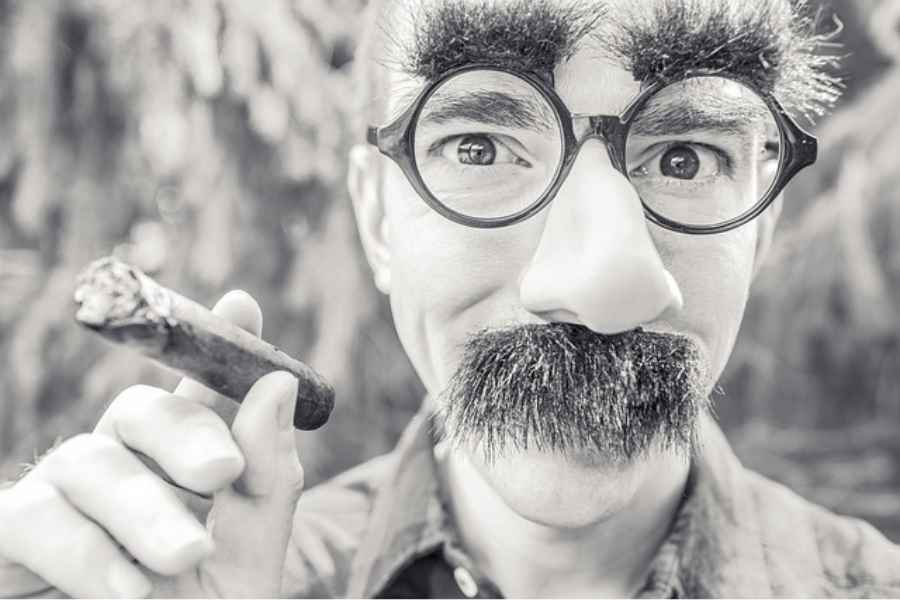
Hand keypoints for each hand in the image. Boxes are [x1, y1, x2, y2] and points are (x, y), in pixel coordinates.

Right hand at [0, 291, 304, 597]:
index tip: (244, 305)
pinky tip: (127, 590)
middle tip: (221, 476)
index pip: (195, 398)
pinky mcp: (8, 542)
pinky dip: (84, 551)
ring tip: (185, 562)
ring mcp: (59, 503)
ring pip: (92, 463)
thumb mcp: (245, 567)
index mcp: (179, 475)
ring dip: (143, 511)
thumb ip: (263, 482)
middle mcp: (118, 475)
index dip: (212, 346)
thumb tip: (272, 383)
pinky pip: (33, 520)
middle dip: (184, 435)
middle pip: (140, 412)